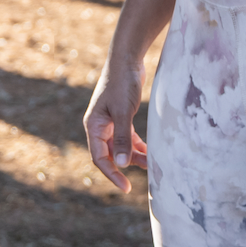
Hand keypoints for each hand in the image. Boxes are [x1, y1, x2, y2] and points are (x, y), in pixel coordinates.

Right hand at [84, 57, 148, 192]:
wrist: (126, 59)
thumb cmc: (121, 83)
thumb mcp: (123, 112)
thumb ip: (122, 138)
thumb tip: (122, 163)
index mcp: (93, 126)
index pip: (99, 157)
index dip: (111, 173)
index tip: (125, 187)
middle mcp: (99, 126)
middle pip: (109, 154)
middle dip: (125, 167)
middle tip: (145, 176)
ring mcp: (109, 121)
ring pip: (120, 147)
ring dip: (134, 156)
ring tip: (152, 164)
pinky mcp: (120, 116)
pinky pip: (127, 137)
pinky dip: (136, 145)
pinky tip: (148, 151)